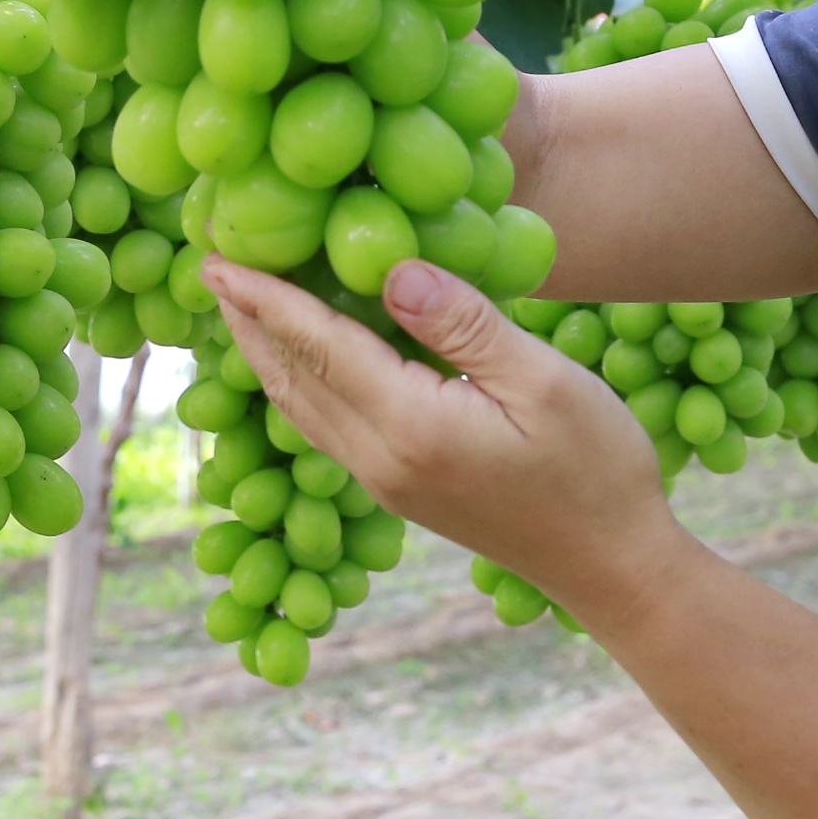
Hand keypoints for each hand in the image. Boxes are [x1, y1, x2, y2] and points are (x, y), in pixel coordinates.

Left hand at [201, 256, 690, 625]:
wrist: (612, 563)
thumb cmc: (595, 465)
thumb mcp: (544, 380)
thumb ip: (464, 324)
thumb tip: (391, 269)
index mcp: (411, 427)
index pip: (321, 345)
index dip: (268, 295)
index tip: (217, 255)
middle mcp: (380, 459)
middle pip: (293, 377)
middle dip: (248, 318)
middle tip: (205, 260)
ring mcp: (384, 480)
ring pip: (300, 406)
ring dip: (264, 350)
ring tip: (235, 302)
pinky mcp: (397, 489)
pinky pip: (323, 425)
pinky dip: (296, 381)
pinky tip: (294, 359)